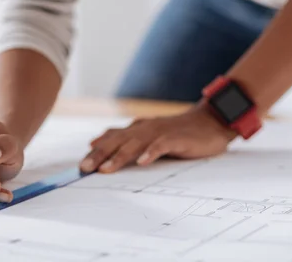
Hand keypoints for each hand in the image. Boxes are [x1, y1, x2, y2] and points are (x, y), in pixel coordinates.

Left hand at [80, 103, 236, 173]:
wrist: (211, 121)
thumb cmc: (179, 132)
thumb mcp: (151, 134)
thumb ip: (127, 139)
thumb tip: (98, 144)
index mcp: (138, 128)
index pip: (112, 137)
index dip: (96, 149)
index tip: (81, 163)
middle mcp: (145, 128)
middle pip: (118, 141)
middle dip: (100, 154)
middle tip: (84, 168)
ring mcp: (160, 132)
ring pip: (135, 144)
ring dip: (119, 156)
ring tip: (106, 169)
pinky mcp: (176, 138)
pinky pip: (161, 145)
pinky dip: (151, 153)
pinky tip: (142, 162)